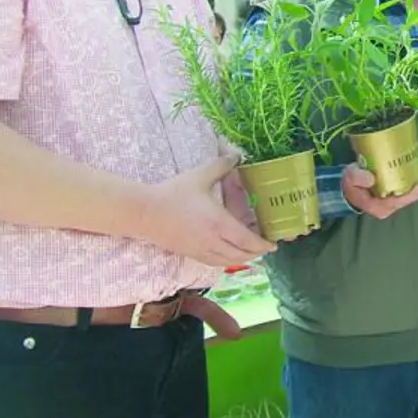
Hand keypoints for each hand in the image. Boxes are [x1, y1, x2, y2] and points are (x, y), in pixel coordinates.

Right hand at [137, 157, 275, 266]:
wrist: (144, 212)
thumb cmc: (172, 193)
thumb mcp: (199, 176)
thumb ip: (221, 165)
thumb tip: (236, 155)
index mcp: (219, 224)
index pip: (247, 241)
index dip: (262, 245)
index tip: (273, 245)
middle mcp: (212, 241)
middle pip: (241, 254)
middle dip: (256, 253)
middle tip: (264, 248)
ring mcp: (200, 250)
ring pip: (228, 261)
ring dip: (242, 259)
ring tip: (250, 253)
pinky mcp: (190, 254)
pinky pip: (214, 262)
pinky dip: (226, 261)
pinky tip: (228, 255)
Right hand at [343, 161, 417, 219]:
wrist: (345, 188)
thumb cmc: (349, 184)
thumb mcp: (349, 178)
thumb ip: (357, 178)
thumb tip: (372, 178)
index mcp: (381, 207)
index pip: (404, 199)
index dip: (416, 189)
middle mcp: (389, 207)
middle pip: (411, 196)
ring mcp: (392, 203)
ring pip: (411, 193)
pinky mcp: (393, 196)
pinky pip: (407, 189)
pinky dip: (413, 179)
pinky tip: (417, 168)